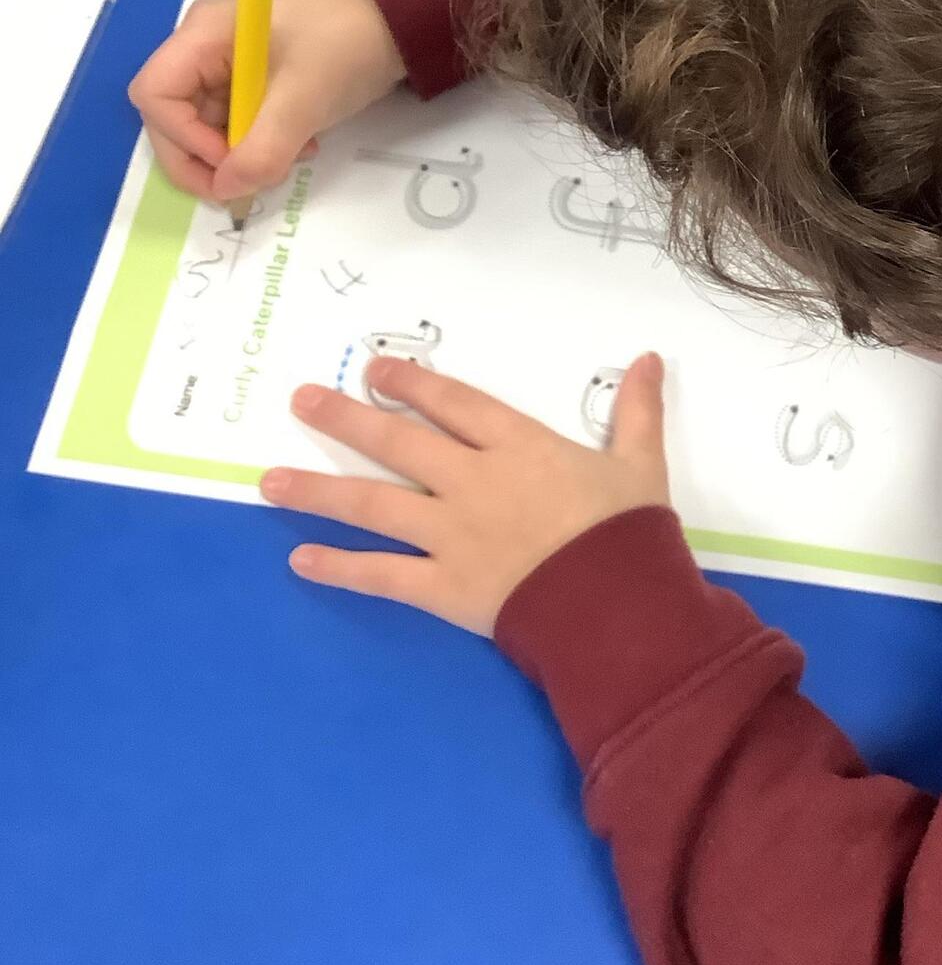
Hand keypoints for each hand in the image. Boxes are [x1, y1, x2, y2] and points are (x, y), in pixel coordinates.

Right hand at [127, 0, 406, 202]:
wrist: (398, 28)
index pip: (155, 93)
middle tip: (248, 183)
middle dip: (206, 156)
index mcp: (204, 32)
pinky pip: (234, 123)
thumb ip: (262, 149)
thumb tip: (227, 190)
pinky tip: (298, 146)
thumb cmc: (347, 49)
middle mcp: (202, 44)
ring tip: (289, 157)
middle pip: (171, 115)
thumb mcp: (304, 101)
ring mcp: (224, 63)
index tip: (229, 162)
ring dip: (239, 154)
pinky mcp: (248, 80)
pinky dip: (258, 144)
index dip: (182, 137)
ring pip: (204, 126)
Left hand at [263, 353, 670, 634]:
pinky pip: (382, 575)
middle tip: (301, 399)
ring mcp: (451, 535)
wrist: (619, 607)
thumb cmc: (629, 532)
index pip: (453, 404)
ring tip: (268, 481)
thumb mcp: (641, 464)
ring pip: (374, 504)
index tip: (372, 370)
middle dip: (345, 419)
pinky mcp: (443, 587)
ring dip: (319, 489)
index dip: (411, 383)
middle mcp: (472, 482)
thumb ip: (637, 411)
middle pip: (398, 443)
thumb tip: (650, 358)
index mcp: (518, 447)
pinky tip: (300, 559)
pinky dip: (340, 568)